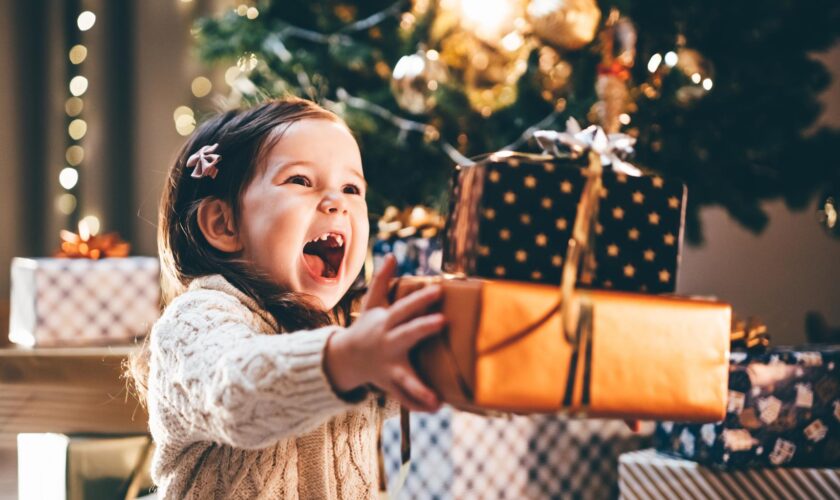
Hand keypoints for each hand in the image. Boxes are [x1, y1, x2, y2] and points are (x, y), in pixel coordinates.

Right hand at [325, 255, 443, 411]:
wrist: (345, 358)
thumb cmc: (367, 328)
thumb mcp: (372, 304)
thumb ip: (381, 281)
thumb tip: (393, 256)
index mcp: (386, 323)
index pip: (404, 308)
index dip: (420, 299)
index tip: (439, 290)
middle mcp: (388, 344)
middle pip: (407, 335)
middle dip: (423, 328)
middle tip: (443, 322)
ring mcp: (389, 367)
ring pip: (405, 379)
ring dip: (420, 389)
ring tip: (437, 399)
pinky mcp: (391, 385)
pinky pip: (405, 398)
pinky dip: (419, 404)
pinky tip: (437, 407)